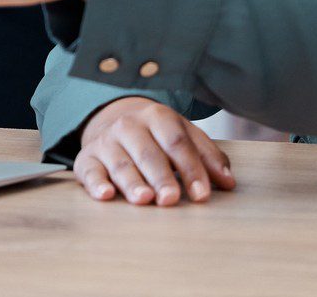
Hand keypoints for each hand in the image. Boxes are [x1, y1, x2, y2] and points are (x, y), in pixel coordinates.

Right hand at [74, 98, 235, 206]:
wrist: (113, 119)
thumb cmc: (156, 135)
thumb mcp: (183, 135)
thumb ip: (207, 156)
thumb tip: (229, 182)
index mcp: (158, 116)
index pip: (177, 142)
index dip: (191, 169)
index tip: (202, 195)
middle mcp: (129, 125)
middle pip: (149, 153)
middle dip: (161, 177)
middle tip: (171, 199)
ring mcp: (106, 141)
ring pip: (121, 163)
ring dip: (132, 182)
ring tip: (144, 200)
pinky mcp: (86, 158)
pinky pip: (90, 171)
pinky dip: (96, 183)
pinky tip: (106, 195)